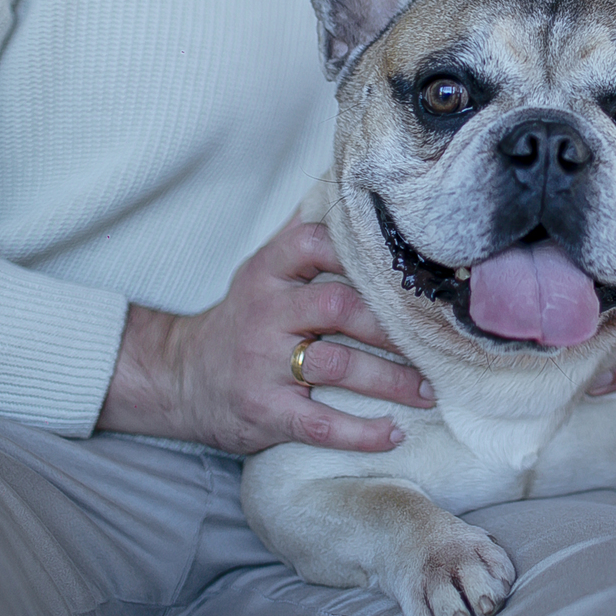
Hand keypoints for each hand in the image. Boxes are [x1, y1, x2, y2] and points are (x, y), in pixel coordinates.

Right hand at [97, 216, 435, 454]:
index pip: (314, 243)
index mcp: (268, 272)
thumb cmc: (242, 320)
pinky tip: (393, 433)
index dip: (361, 250)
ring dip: (391, 380)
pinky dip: (361, 432)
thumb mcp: (261, 270)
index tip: (409, 267)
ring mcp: (263, 364)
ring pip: (336, 365)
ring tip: (429, 391)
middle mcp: (265, 313)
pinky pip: (319, 423)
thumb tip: (344, 182)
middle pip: (337, 307)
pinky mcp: (265, 411)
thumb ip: (301, 235)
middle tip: (436, 340)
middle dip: (392, 325)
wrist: (180, 379)